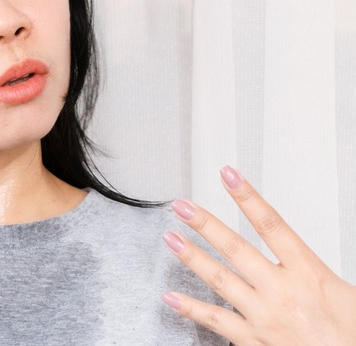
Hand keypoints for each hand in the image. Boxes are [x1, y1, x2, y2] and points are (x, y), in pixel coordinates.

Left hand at [162, 166, 355, 344]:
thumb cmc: (352, 337)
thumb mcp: (348, 292)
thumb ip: (317, 271)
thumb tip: (304, 259)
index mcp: (308, 274)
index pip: (272, 225)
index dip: (247, 198)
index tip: (228, 177)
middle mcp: (281, 292)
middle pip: (236, 248)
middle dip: (205, 224)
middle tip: (182, 206)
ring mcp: (263, 316)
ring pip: (219, 279)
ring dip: (191, 257)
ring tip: (170, 238)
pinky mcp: (252, 341)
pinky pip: (215, 321)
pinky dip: (190, 308)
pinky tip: (170, 296)